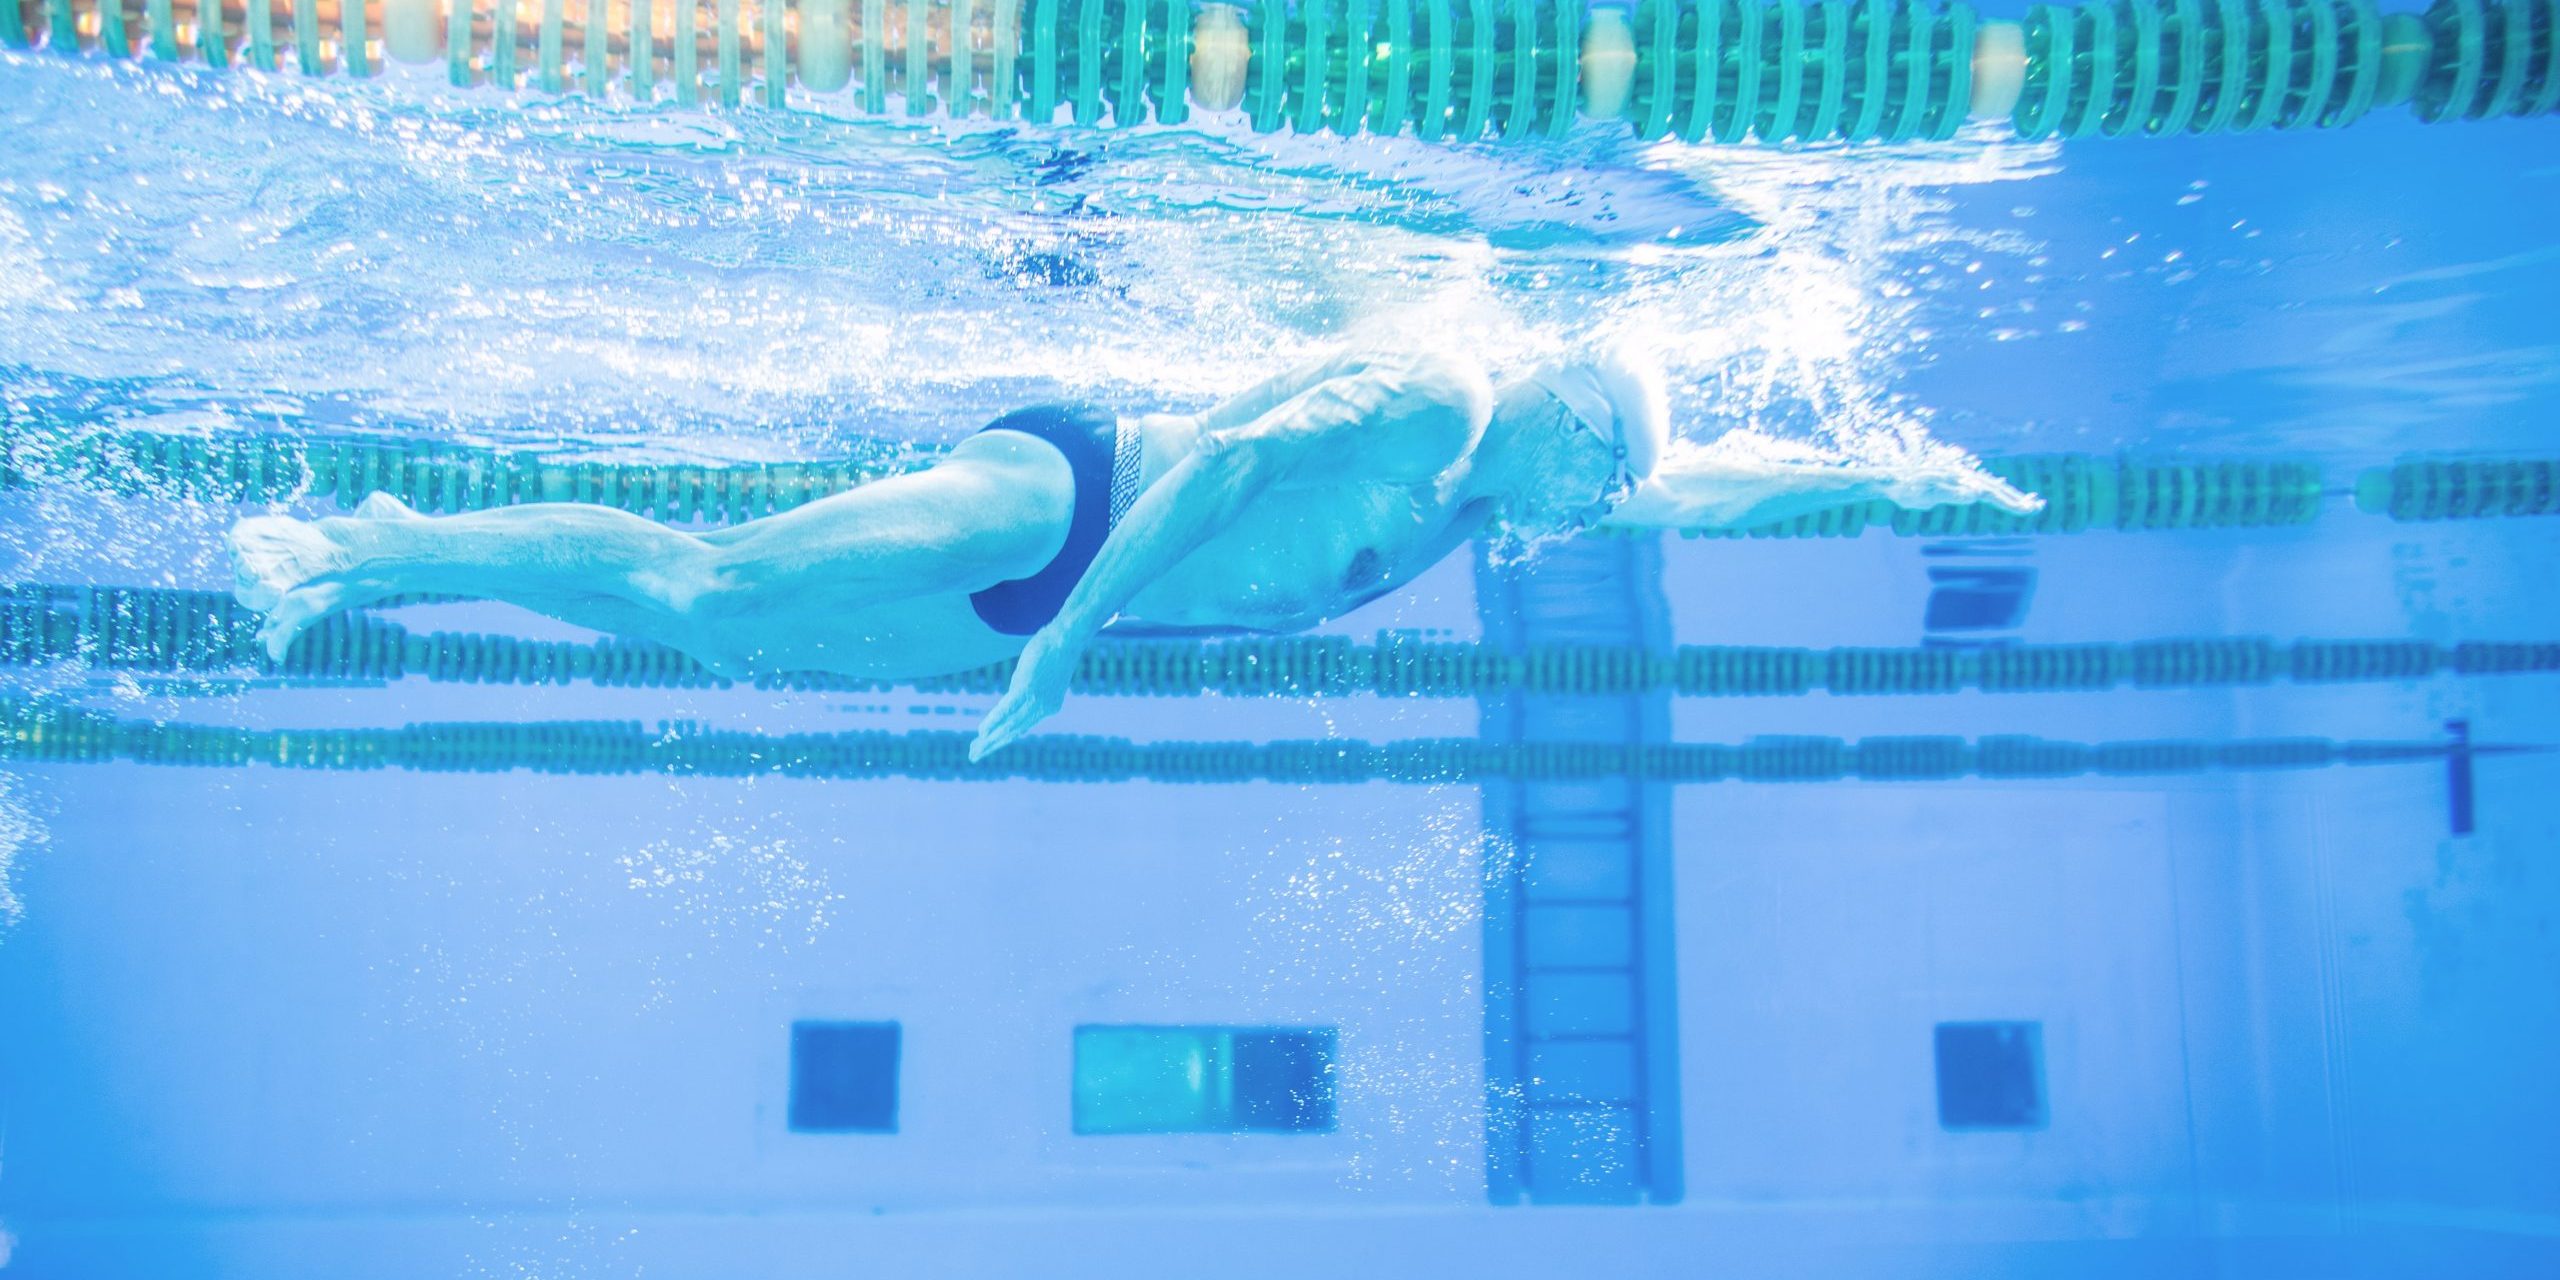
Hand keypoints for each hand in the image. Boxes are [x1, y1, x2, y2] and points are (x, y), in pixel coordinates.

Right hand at [970, 625, 1077, 761]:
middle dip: (992, 745)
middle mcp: (1044, 708)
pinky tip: (982, 731)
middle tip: (974, 756)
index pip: (1022, 727)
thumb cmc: (1053, 650)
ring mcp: (1036, 700)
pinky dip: (993, 721)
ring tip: (975, 750)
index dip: (1004, 737)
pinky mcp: (1027, 689)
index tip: (989, 745)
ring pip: (1009, 725)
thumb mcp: (1037, 674)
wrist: (1066, 638)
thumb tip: (1012, 697)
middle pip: (1013, 731)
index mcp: (1049, 706)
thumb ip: (1024, 688)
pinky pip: (1006, 710)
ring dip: (990, 739)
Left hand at [1888, 463, 2044, 516]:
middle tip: (2038, 507)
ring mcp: (1960, 479)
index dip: (2009, 503)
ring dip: (2010, 496)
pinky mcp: (1955, 484)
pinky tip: (2003, 498)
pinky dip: (1996, 494)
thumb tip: (1975, 493)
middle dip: (2017, 499)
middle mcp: (1963, 476)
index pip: (1991, 493)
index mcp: (1961, 479)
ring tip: (2029, 503)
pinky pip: (1981, 489)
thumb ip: (1952, 493)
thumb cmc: (1907, 489)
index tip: (2026, 510)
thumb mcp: (1927, 493)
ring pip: (1991, 488)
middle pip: (1996, 488)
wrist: (1891, 480)